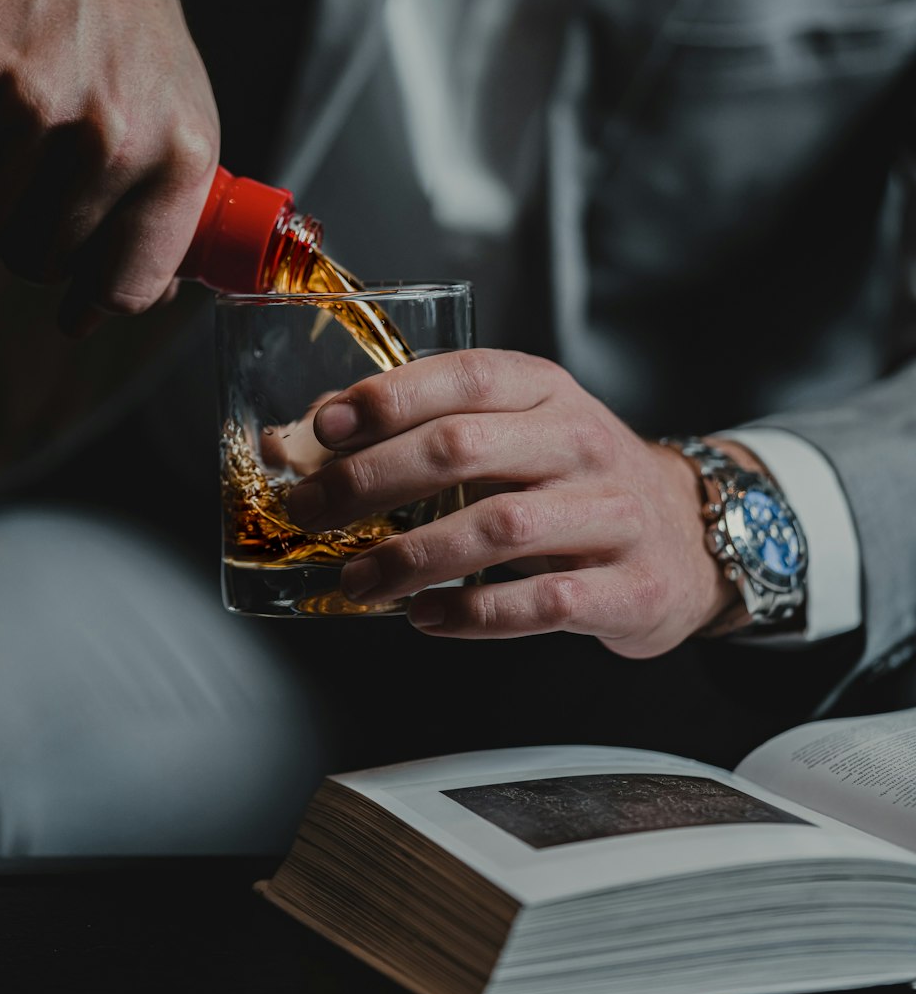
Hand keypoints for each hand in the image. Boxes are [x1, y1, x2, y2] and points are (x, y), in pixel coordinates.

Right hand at [0, 0, 218, 333]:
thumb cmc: (124, 30)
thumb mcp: (179, 115)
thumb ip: (161, 214)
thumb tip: (105, 311)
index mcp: (180, 152)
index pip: (128, 287)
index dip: (87, 299)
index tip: (69, 296)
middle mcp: (117, 132)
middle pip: (42, 262)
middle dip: (25, 241)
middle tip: (24, 188)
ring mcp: (39, 102)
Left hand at [285, 349, 749, 654]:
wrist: (690, 535)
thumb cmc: (575, 479)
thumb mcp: (515, 432)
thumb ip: (424, 430)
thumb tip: (303, 440)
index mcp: (546, 391)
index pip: (465, 376)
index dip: (389, 398)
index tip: (325, 426)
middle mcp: (580, 442)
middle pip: (463, 449)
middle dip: (371, 481)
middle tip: (312, 510)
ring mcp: (612, 513)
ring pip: (497, 528)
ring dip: (410, 557)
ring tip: (357, 580)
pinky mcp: (630, 586)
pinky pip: (541, 601)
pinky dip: (473, 613)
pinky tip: (425, 617)